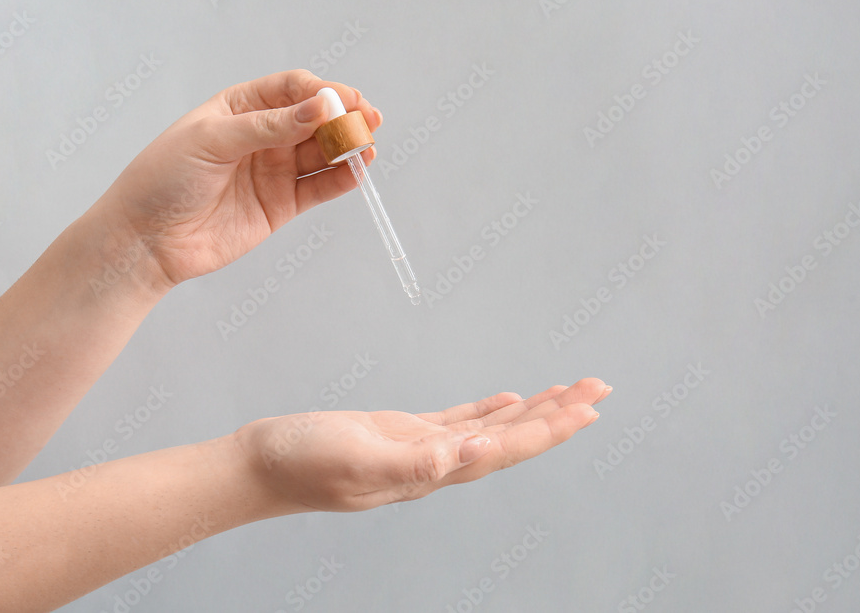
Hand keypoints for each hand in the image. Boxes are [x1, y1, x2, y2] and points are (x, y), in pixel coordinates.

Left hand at [98, 69, 381, 286]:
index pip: (292, 89)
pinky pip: (319, 187)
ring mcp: (273, 171)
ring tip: (366, 146)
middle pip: (314, 119)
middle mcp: (262, 136)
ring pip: (321, 152)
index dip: (321, 92)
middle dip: (343, 117)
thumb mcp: (212, 140)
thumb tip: (319, 107)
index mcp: (240, 108)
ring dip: (347, 148)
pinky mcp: (281, 205)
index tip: (343, 100)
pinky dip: (341, 180)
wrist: (146, 240)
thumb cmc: (164, 178)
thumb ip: (268, 126)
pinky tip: (357, 171)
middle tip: (368, 120)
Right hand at [234, 378, 610, 513]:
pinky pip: (459, 420)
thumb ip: (416, 464)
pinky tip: (509, 402)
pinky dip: (489, 410)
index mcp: (430, 471)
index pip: (503, 450)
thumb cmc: (300, 464)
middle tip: (597, 389)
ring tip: (569, 393)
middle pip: (509, 439)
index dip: (547, 431)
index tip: (586, 409)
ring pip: (490, 428)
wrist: (262, 466)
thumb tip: (475, 455)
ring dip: (531, 411)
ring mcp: (420, 448)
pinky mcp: (401, 433)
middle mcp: (435, 463)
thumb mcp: (357, 459)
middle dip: (556, 415)